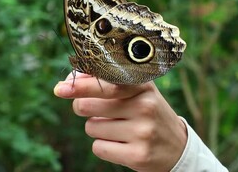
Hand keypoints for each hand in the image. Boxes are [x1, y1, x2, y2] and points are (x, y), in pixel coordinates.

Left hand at [54, 72, 186, 171]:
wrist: (177, 147)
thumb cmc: (146, 113)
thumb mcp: (135, 92)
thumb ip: (105, 82)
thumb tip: (69, 80)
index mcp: (143, 86)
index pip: (105, 84)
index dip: (80, 85)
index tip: (61, 88)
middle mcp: (145, 106)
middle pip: (87, 106)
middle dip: (83, 108)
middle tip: (97, 111)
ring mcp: (142, 132)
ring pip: (91, 128)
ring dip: (97, 129)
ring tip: (119, 129)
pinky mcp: (138, 156)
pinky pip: (98, 148)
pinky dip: (103, 146)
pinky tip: (122, 144)